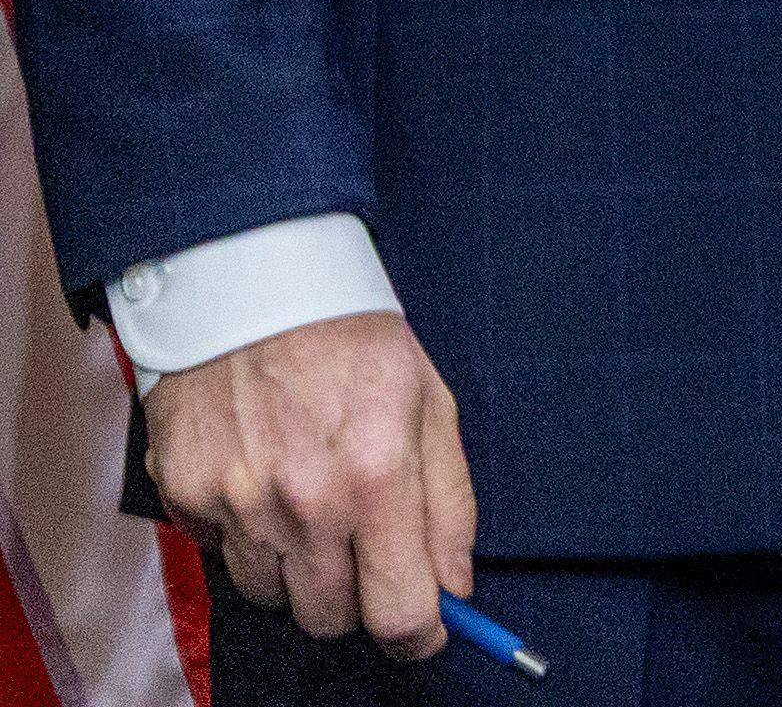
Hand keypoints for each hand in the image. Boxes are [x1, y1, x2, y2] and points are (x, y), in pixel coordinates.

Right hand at [141, 309, 471, 660]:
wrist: (254, 287)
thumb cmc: (355, 344)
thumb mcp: (432, 408)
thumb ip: (449, 506)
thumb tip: (456, 588)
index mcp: (376, 479)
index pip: (397, 612)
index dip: (417, 634)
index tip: (423, 629)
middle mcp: (303, 503)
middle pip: (330, 618)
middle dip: (356, 597)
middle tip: (364, 548)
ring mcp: (237, 504)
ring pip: (271, 596)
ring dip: (296, 568)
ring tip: (310, 499)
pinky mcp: (186, 497)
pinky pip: (221, 554)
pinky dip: (244, 535)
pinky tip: (262, 479)